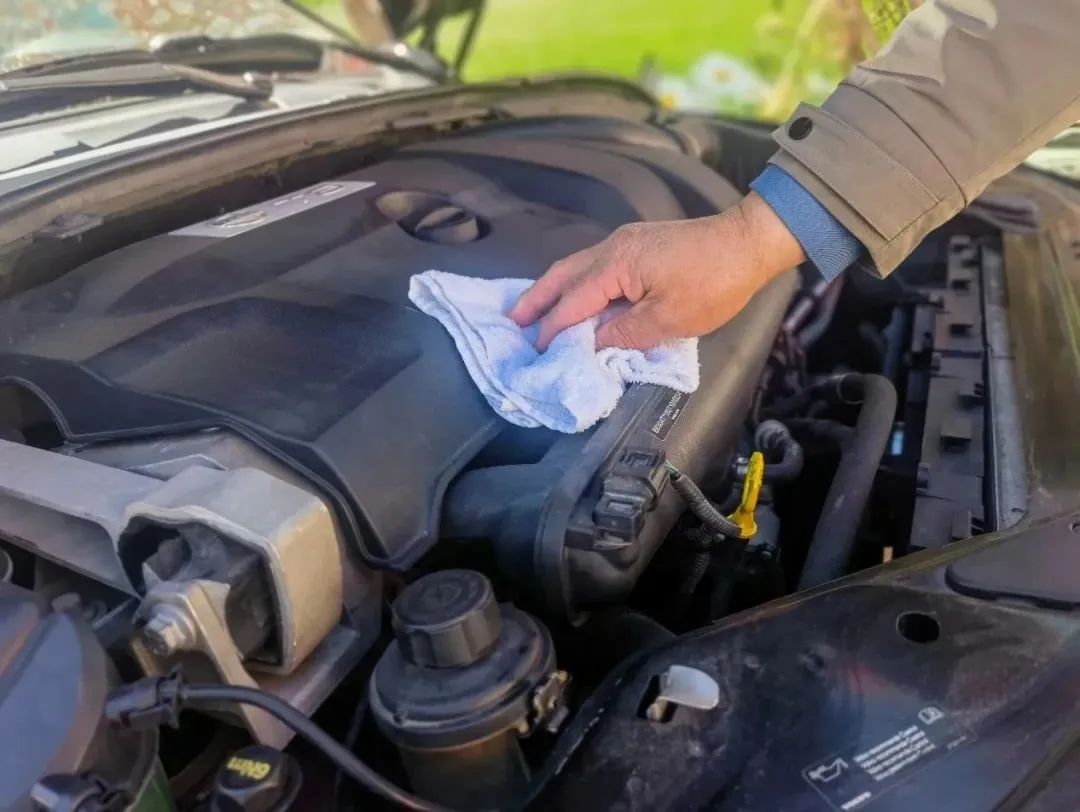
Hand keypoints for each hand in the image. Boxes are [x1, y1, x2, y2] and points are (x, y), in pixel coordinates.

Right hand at [509, 192, 805, 350]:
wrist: (749, 242)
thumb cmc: (713, 283)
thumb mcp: (669, 320)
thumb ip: (624, 333)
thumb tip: (593, 344)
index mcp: (616, 265)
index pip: (573, 302)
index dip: (553, 328)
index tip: (535, 350)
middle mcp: (613, 247)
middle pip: (563, 274)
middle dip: (537, 298)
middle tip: (513, 320)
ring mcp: (626, 241)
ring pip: (577, 266)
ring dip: (554, 288)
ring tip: (535, 309)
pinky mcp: (640, 243)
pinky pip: (595, 264)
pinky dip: (577, 282)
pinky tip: (576, 296)